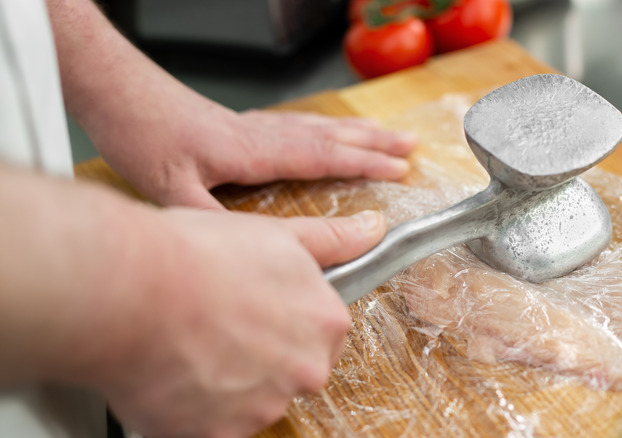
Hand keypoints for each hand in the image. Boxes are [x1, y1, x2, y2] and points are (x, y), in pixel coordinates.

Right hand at [92, 209, 385, 437]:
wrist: (129, 289)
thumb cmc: (197, 256)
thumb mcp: (277, 234)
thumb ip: (332, 239)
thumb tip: (373, 228)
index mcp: (325, 323)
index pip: (318, 331)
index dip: (282, 317)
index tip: (253, 307)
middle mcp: (306, 371)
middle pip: (290, 369)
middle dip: (261, 354)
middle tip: (217, 324)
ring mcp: (264, 407)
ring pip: (252, 399)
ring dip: (227, 381)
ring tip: (190, 343)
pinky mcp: (220, 434)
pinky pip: (215, 424)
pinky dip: (196, 407)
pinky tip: (174, 370)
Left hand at [94, 102, 416, 209]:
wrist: (119, 93)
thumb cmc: (144, 134)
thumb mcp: (170, 187)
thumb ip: (210, 217)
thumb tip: (245, 249)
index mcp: (255, 150)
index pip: (324, 156)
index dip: (365, 164)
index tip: (400, 170)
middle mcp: (262, 133)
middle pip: (332, 134)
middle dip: (376, 142)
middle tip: (412, 146)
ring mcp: (253, 125)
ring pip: (317, 125)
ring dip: (355, 132)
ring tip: (384, 136)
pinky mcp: (240, 124)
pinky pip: (298, 124)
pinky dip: (324, 129)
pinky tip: (323, 134)